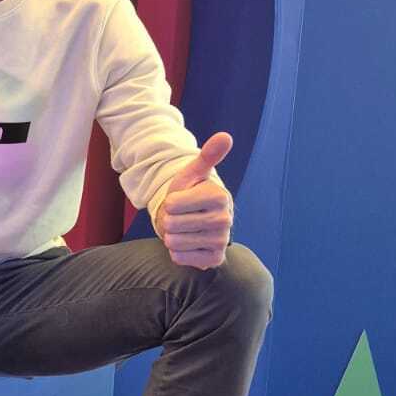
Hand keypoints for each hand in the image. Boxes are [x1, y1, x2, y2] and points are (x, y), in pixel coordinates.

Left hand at [156, 132, 234, 269]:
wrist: (196, 221)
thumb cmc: (190, 194)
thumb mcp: (193, 174)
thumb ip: (207, 156)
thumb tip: (225, 136)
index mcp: (219, 196)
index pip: (171, 204)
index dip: (170, 202)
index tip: (181, 200)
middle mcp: (225, 219)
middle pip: (171, 223)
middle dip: (169, 220)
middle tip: (181, 216)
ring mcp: (221, 241)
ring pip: (173, 241)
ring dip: (172, 236)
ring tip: (184, 229)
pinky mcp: (214, 260)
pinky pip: (179, 258)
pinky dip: (177, 252)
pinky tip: (189, 244)